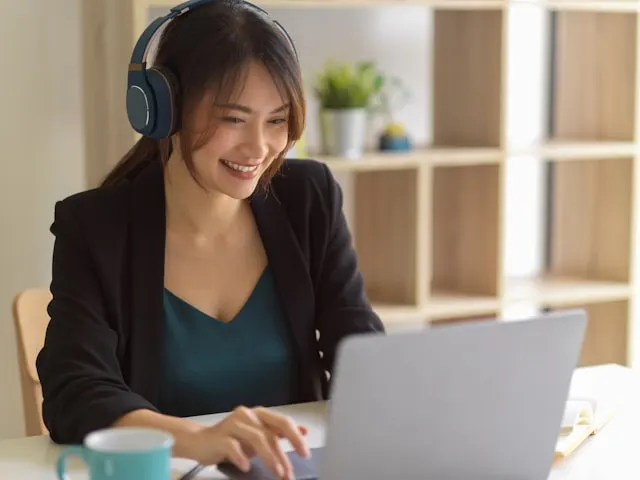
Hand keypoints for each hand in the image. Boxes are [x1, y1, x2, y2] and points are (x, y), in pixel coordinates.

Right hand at [186, 406, 309, 478]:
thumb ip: (278, 432)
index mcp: (259, 414)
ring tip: (277, 472)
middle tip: (289, 472)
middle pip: (270, 431)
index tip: (305, 453)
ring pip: (256, 438)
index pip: (283, 421)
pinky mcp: (220, 436)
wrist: (200, 441)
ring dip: (269, 457)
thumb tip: (304, 432)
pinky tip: (247, 467)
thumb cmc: (232, 439)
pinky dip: (242, 457)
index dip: (296, 437)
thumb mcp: (258, 434)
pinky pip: (233, 446)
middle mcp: (247, 415)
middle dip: (283, 454)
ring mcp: (233, 424)